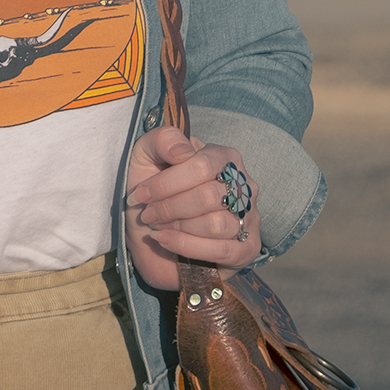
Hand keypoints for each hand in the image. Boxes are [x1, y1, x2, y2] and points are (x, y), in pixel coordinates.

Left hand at [124, 126, 261, 289]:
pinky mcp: (247, 248)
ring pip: (216, 224)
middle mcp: (244, 185)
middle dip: (170, 207)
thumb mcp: (147, 156)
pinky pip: (222, 249)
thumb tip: (184, 151)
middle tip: (148, 214)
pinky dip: (188, 246)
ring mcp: (249, 217)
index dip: (167, 183)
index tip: (140, 194)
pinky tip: (167, 241)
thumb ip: (163, 140)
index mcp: (223, 157)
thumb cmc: (155, 191)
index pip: (201, 167)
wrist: (151, 234)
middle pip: (208, 197)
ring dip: (178, 227)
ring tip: (158, 227)